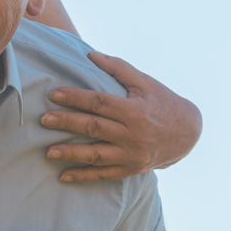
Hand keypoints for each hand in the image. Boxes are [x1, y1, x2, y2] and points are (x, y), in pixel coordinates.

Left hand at [42, 52, 201, 181]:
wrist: (187, 133)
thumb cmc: (162, 102)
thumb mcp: (145, 82)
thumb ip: (118, 68)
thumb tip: (90, 54)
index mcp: (134, 110)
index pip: (99, 103)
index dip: (75, 98)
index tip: (54, 94)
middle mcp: (133, 134)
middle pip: (94, 128)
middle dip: (67, 123)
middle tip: (43, 120)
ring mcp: (132, 154)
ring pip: (96, 155)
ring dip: (71, 153)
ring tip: (48, 151)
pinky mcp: (131, 169)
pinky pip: (104, 174)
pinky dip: (83, 176)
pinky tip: (63, 175)